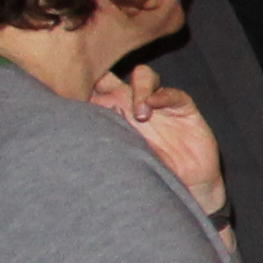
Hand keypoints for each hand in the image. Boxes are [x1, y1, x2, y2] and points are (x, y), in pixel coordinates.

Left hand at [96, 61, 224, 216]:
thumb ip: (102, 133)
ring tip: (140, 116)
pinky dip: (162, 95)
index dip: (82, 83)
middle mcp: (129, 104)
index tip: (77, 92)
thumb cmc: (144, 177)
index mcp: (106, 114)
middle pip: (114, 74)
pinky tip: (154, 108)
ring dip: (139, 89)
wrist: (185, 188)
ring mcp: (156, 104)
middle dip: (109, 74)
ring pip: (142, 75)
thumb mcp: (115, 158)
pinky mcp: (181, 107)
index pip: (90, 88)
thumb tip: (87, 116)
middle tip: (108, 93)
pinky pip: (171, 92)